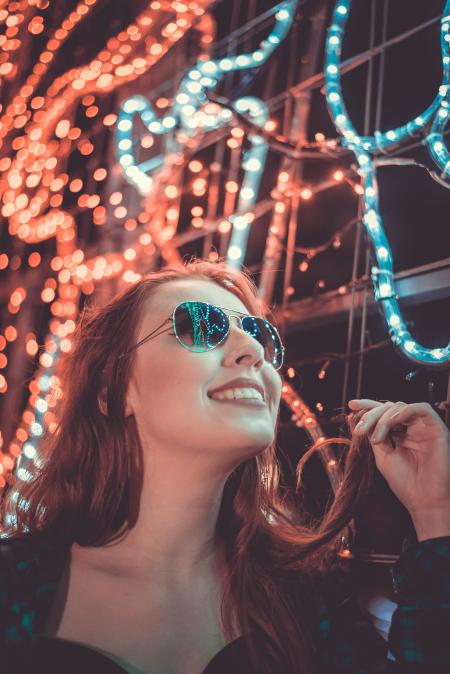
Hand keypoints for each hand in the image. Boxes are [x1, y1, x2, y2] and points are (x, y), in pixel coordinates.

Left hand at [348, 399, 449, 539]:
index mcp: (399, 434)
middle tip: (360, 430)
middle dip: (372, 415)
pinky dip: (406, 411)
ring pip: (402, 407)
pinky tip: (393, 422)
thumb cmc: (405, 483)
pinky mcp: (437, 429)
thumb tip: (356, 416)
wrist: (424, 501)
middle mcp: (412, 428)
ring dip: (384, 418)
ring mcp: (424, 428)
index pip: (383, 413)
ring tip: (377, 437)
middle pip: (389, 408)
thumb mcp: (382, 456)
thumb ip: (373, 435)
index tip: (351, 404)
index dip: (368, 406)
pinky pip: (423, 409)